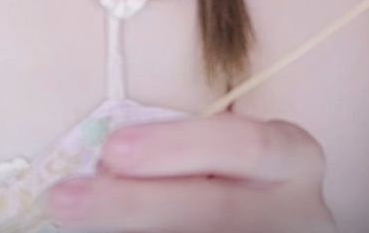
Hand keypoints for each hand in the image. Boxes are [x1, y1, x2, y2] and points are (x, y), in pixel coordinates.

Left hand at [41, 111, 337, 231]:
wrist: (267, 225)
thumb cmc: (238, 183)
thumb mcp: (227, 161)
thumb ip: (184, 156)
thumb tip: (103, 166)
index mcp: (292, 157)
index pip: (245, 145)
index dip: (177, 147)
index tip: (111, 150)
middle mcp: (302, 209)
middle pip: (218, 210)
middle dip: (136, 205)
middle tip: (66, 199)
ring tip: (75, 222)